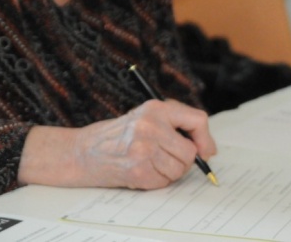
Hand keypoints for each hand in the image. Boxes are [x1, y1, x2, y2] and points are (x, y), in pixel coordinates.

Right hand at [18, 99, 215, 189]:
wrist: (82, 151)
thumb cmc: (119, 135)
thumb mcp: (146, 116)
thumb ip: (177, 124)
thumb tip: (208, 149)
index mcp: (156, 108)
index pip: (198, 119)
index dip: (206, 138)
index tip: (205, 150)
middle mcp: (151, 126)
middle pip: (190, 151)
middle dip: (183, 161)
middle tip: (165, 158)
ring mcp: (144, 148)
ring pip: (179, 169)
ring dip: (169, 172)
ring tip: (150, 163)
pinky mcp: (137, 170)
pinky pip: (165, 181)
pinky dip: (157, 181)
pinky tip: (141, 171)